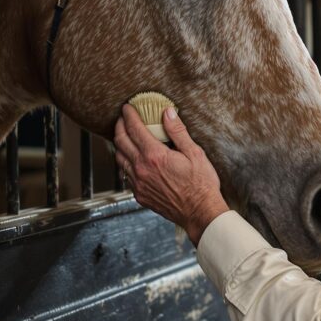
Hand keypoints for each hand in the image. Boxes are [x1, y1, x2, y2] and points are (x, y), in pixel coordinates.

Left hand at [114, 104, 228, 244]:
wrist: (199, 212)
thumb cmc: (201, 184)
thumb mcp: (194, 153)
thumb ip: (178, 132)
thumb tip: (167, 113)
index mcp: (154, 156)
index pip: (134, 129)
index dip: (128, 115)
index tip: (127, 107)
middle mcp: (141, 169)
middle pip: (121, 142)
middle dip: (119, 126)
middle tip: (122, 118)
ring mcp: (138, 183)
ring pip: (119, 158)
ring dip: (120, 144)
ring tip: (125, 136)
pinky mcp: (140, 195)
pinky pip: (126, 175)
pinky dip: (126, 162)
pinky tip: (133, 159)